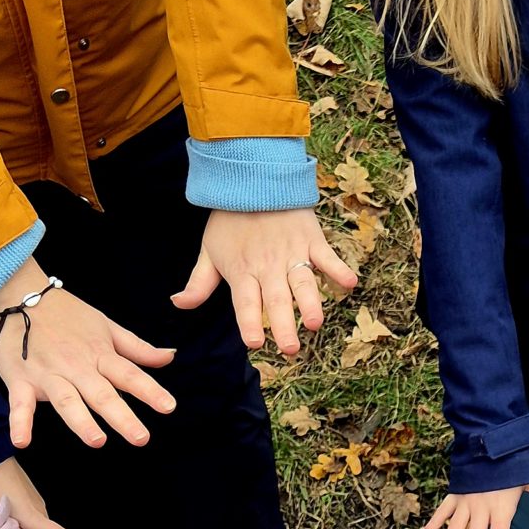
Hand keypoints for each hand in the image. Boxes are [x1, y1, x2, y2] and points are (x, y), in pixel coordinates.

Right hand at [0, 257, 175, 452]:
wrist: (16, 293)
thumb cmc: (65, 313)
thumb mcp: (105, 325)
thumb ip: (137, 347)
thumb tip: (171, 356)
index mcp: (99, 354)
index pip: (129, 375)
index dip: (150, 390)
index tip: (169, 407)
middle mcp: (76, 367)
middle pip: (102, 394)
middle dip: (122, 416)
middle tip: (141, 438)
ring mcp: (48, 375)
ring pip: (67, 400)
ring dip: (81, 421)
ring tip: (97, 440)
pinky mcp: (20, 380)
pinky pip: (20, 404)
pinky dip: (19, 422)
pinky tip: (22, 441)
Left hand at [176, 207, 358, 357]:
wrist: (252, 179)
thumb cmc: (230, 220)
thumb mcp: (209, 250)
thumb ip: (199, 282)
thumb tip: (178, 304)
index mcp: (242, 271)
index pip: (245, 302)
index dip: (249, 322)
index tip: (254, 342)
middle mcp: (268, 266)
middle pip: (276, 299)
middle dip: (283, 325)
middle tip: (290, 349)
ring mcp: (291, 252)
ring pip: (302, 282)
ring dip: (310, 302)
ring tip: (315, 323)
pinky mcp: (311, 239)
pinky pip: (326, 256)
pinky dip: (338, 269)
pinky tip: (349, 284)